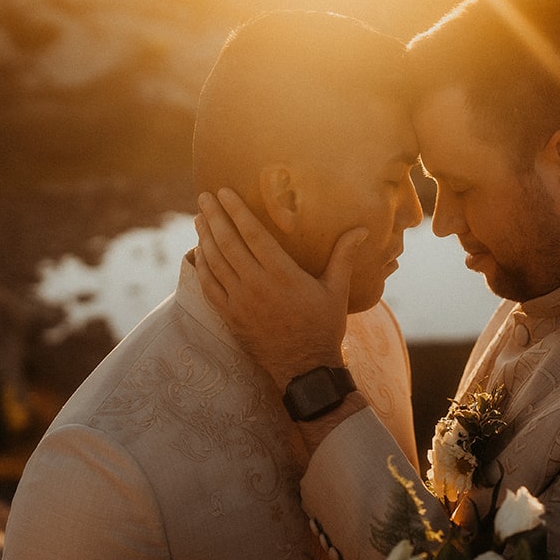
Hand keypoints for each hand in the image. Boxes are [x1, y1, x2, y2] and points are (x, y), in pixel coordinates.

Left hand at [193, 188, 366, 390]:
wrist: (305, 368)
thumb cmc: (323, 327)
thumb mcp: (337, 291)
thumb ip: (343, 257)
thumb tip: (361, 230)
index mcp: (282, 274)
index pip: (252, 234)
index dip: (236, 210)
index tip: (223, 191)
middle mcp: (256, 285)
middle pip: (227, 243)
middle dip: (214, 217)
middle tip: (204, 197)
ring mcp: (240, 302)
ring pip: (214, 262)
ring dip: (205, 237)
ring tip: (199, 218)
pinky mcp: (230, 317)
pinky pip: (209, 286)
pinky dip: (201, 266)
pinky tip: (199, 253)